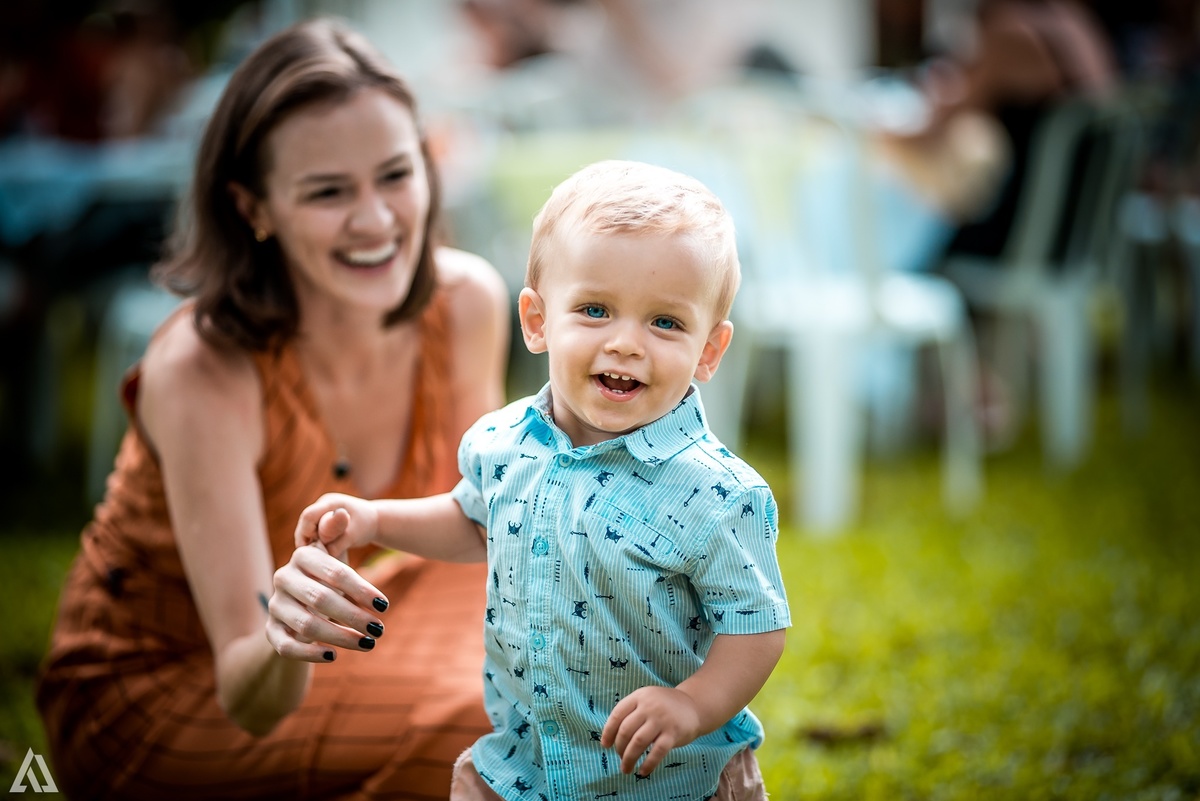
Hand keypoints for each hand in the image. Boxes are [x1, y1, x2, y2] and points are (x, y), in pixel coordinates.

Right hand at [265, 541, 388, 662]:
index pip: (335, 572)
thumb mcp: (335, 557)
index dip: (362, 589)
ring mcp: (274, 606)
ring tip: (368, 643)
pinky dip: (311, 654)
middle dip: (354, 616)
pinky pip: (286, 646)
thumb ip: (338, 534)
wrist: (298, 604)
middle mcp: (283, 578)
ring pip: (307, 625)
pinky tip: (334, 656)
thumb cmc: (325, 577)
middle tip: (379, 629)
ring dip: (340, 637)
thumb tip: (342, 511)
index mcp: (302, 556)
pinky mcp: (270, 630)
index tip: (385, 605)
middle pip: (321, 599)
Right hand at [293, 492, 379, 557]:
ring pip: (306, 530)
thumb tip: (323, 555)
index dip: (306, 534)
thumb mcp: (355, 534)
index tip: (312, 550)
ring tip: (322, 553)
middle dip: (307, 540)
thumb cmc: (366, 525)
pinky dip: (315, 543)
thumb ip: (339, 543)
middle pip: (304, 523)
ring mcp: (321, 511)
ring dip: (311, 543)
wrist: (375, 520)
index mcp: (330, 502)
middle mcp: (322, 505)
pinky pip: (311, 533)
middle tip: (316, 555)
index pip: (308, 516)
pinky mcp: (321, 520)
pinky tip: (323, 551)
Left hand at [600, 686, 701, 775]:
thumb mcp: (647, 700)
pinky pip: (656, 752)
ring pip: (638, 742)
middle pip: (625, 730)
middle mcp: (649, 706)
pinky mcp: (673, 733)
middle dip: (619, 748)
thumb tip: (611, 738)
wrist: (694, 706)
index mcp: (640, 696)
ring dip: (629, 759)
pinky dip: (647, 764)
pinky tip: (643, 771)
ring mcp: (662, 719)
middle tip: (620, 757)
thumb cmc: (664, 706)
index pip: (617, 715)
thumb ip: (631, 713)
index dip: (608, 732)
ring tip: (626, 768)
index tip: (605, 745)